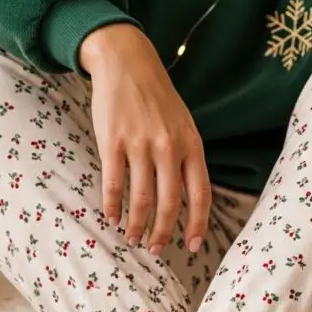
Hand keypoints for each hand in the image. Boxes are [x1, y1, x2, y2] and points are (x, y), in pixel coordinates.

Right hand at [80, 24, 210, 253]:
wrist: (127, 62)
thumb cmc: (157, 97)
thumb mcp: (183, 124)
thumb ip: (186, 158)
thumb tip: (185, 198)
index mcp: (192, 144)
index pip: (201, 194)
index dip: (197, 224)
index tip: (193, 245)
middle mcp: (169, 147)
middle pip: (170, 203)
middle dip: (163, 233)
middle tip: (156, 249)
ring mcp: (140, 144)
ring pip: (141, 198)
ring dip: (136, 224)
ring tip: (132, 238)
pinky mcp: (113, 141)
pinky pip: (114, 183)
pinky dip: (112, 205)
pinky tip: (111, 216)